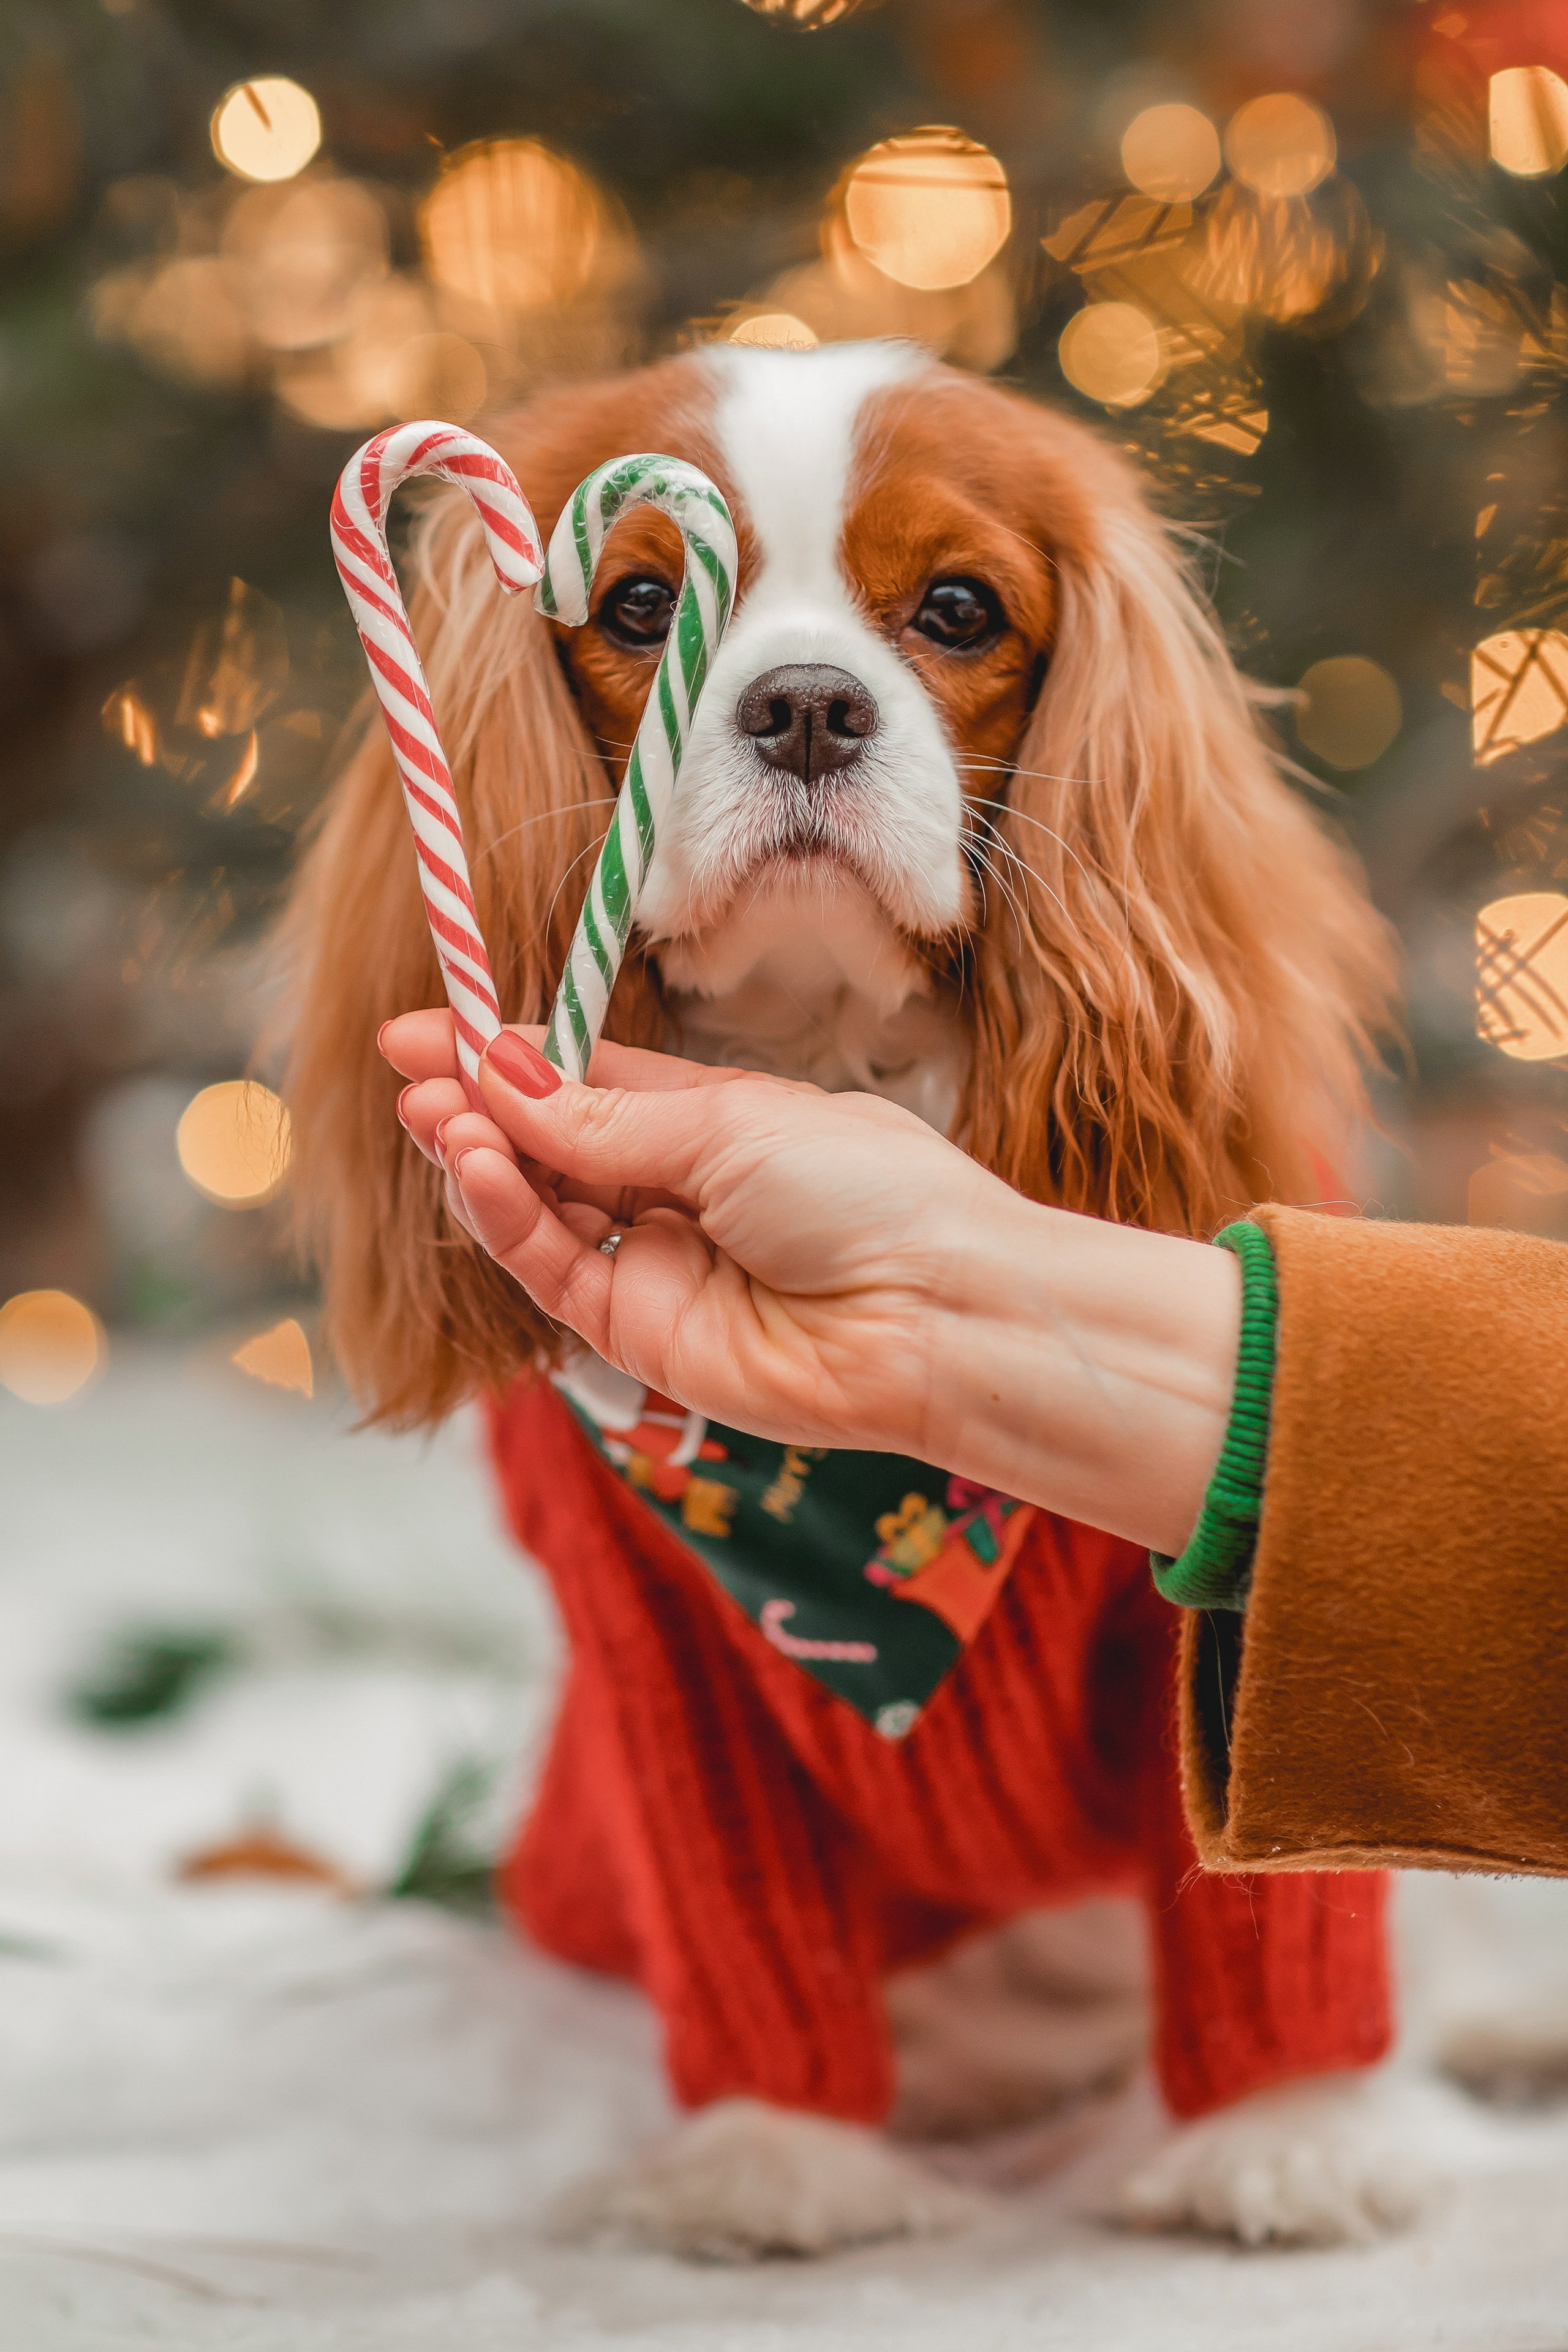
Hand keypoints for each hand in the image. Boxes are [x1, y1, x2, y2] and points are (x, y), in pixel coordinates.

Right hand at [382, 1009, 1003, 1460]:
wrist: (933, 1313)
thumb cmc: (865, 1193)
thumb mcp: (727, 1123)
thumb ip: (603, 1116)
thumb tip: (502, 1074)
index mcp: (711, 1123)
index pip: (583, 1084)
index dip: (505, 1059)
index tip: (424, 1030)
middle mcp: (676, 1193)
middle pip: (547, 1149)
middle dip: (475, 1108)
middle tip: (410, 1072)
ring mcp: (655, 1265)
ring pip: (537, 1212)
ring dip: (481, 1161)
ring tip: (439, 1117)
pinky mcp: (641, 1335)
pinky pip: (554, 1269)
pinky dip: (508, 1218)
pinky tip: (481, 1168)